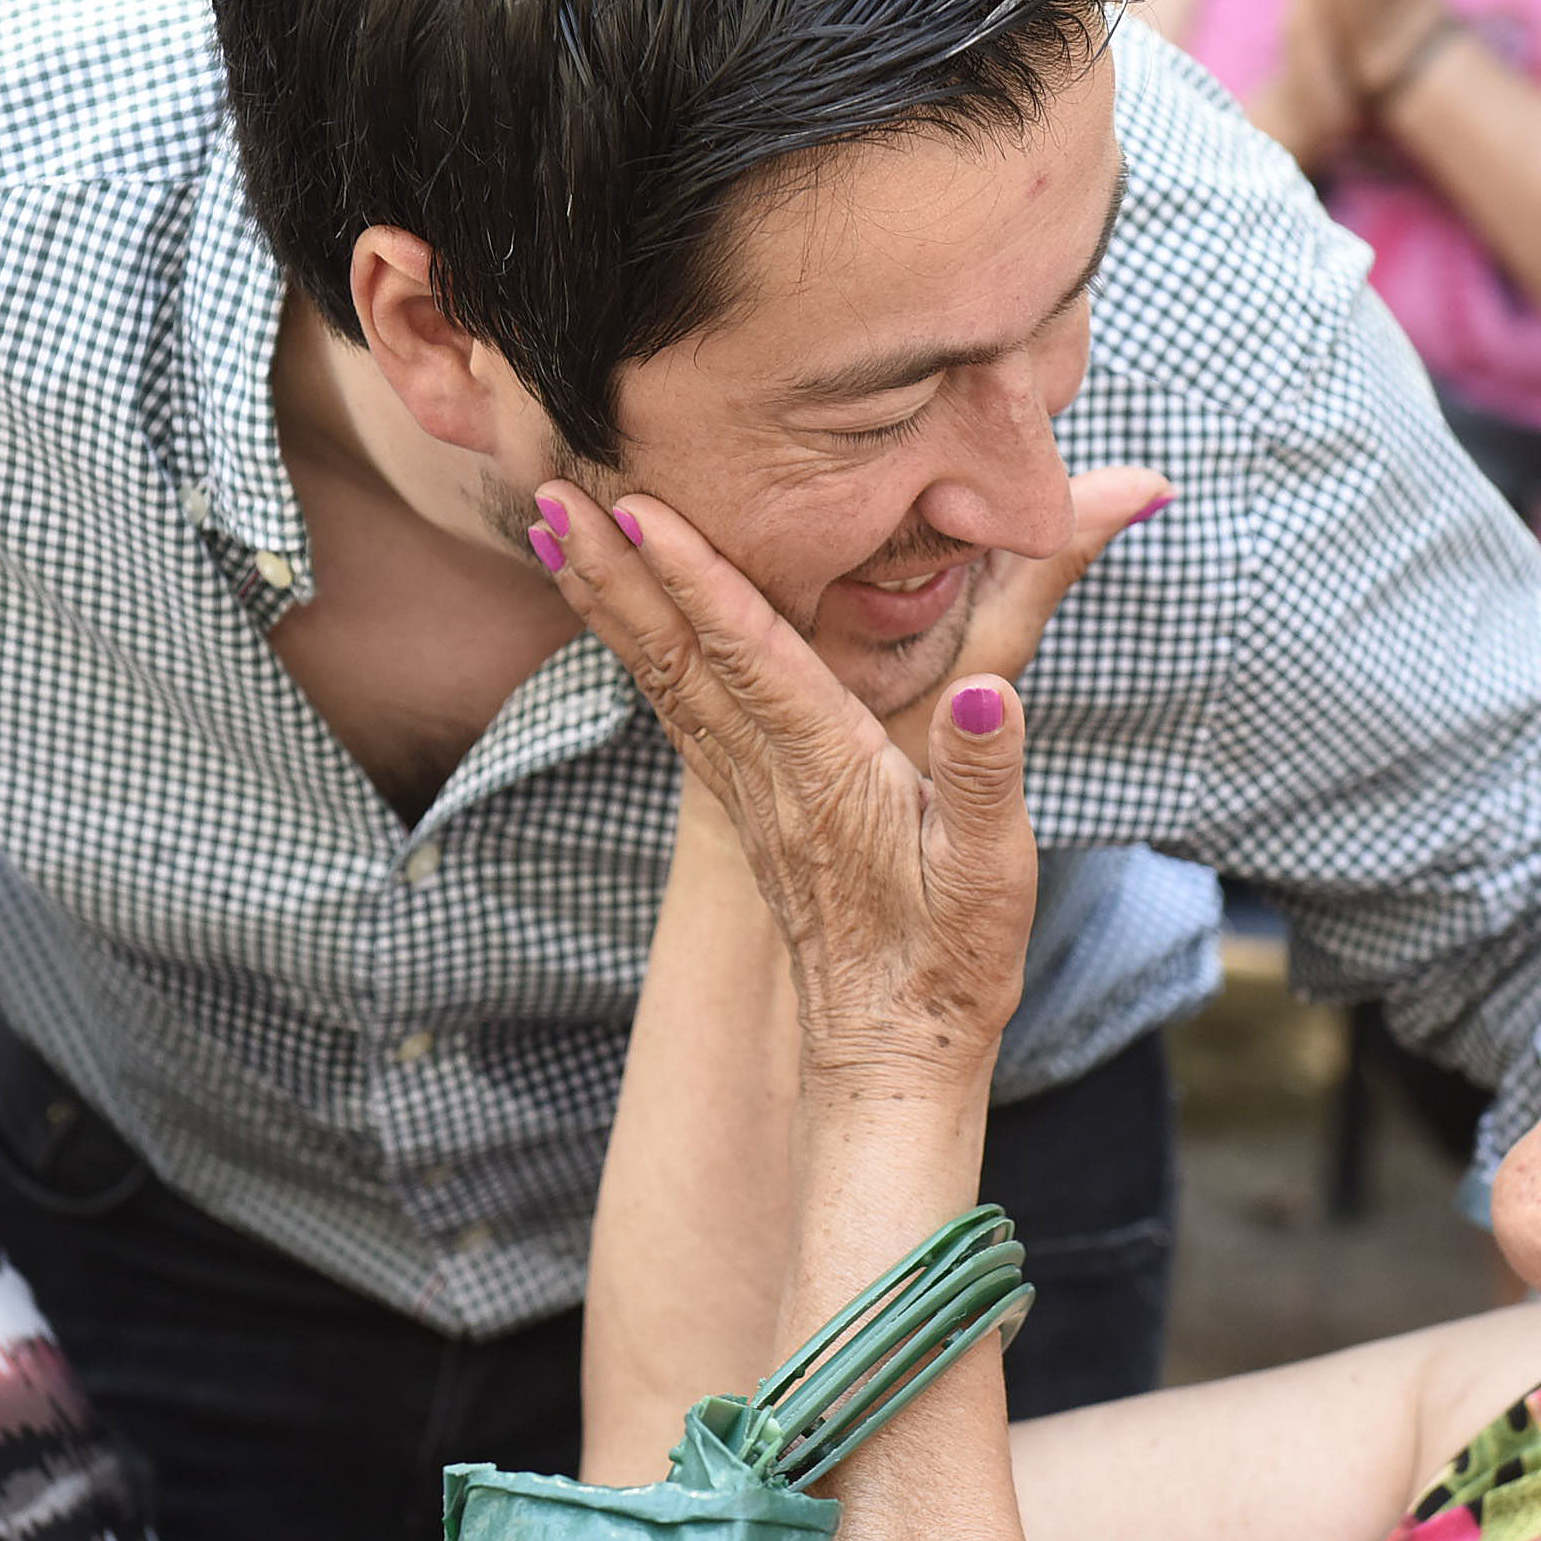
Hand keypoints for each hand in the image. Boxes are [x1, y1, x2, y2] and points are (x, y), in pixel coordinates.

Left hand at [530, 471, 1168, 1082]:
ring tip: (548, 525)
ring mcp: (746, 791)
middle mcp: (769, 775)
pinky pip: (677, 708)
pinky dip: (636, 646)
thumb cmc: (950, 962)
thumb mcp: (994, 867)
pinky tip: (613, 611)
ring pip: (662, 677)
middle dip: (612, 569)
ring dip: (605, 599)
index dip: (698, 580)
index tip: (641, 509)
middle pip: (677, 655)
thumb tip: (981, 689)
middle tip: (546, 489)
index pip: (752, 658)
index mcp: (829, 773)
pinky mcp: (745, 804)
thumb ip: (982, 771)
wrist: (887, 1052)